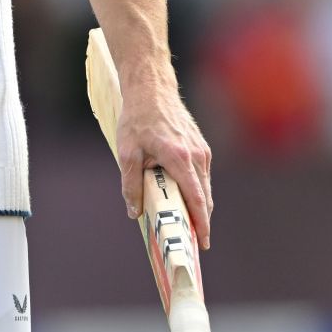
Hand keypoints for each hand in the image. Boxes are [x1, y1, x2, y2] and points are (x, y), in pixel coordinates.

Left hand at [116, 78, 213, 249]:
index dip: (201, 223)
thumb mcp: (127, 152)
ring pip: (204, 187)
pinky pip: (201, 175)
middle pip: (204, 197)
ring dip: (198, 206)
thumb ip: (130, 184)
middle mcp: (196, 156)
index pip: (197, 199)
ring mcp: (201, 151)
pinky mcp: (201, 147)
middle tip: (192, 241)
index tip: (202, 242)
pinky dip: (196, 190)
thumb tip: (134, 211)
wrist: (151, 89)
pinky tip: (184, 198)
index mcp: (179, 158)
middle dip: (200, 221)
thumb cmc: (137, 119)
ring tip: (187, 225)